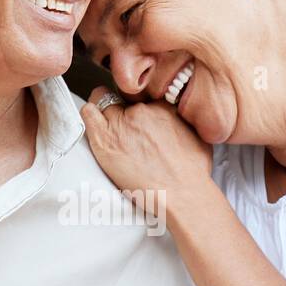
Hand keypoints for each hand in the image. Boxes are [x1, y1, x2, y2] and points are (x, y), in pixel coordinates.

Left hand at [81, 88, 212, 202]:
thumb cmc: (192, 172)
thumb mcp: (197, 133)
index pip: (140, 91)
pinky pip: (88, 113)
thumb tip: (177, 115)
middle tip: (126, 128)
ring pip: (102, 99)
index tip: (138, 114)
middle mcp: (142, 109)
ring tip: (111, 131)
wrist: (183, 193)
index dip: (137, 103)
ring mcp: (122, 123)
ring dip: (105, 112)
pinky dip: (90, 116)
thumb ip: (182, 117)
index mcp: (163, 105)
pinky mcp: (105, 139)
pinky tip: (96, 127)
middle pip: (121, 95)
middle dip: (123, 108)